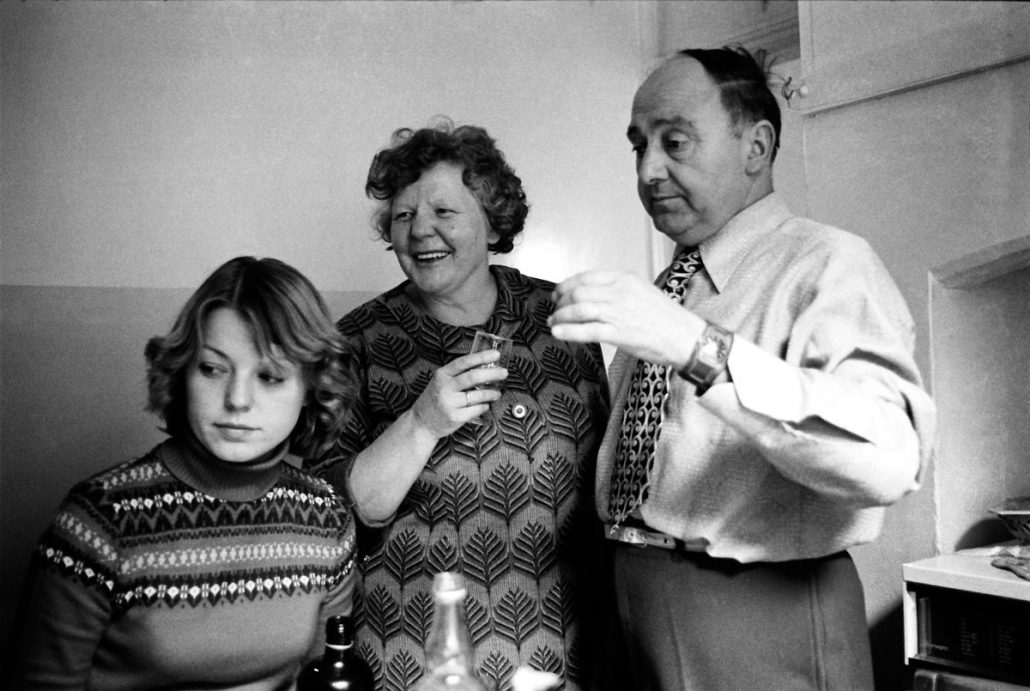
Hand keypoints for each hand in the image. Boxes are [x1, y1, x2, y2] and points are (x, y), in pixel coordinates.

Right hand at [409, 349, 505, 437]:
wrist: (421, 422)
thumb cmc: (435, 399)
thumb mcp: (441, 381)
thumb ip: (458, 374)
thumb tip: (484, 366)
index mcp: (442, 374)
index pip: (464, 362)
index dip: (481, 357)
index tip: (495, 354)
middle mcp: (444, 388)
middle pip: (473, 377)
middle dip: (492, 374)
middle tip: (504, 372)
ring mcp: (449, 403)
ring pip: (477, 395)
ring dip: (491, 393)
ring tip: (497, 392)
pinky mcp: (455, 417)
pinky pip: (476, 409)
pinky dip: (484, 406)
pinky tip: (486, 404)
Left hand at [548, 270, 706, 367]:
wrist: (686, 337)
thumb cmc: (667, 318)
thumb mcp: (642, 291)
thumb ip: (619, 289)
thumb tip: (593, 295)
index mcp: (625, 279)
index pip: (587, 277)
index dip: (567, 285)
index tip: (558, 292)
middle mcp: (620, 292)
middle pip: (579, 292)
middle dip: (561, 301)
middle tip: (554, 308)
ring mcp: (619, 312)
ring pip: (579, 309)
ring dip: (561, 316)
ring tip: (554, 322)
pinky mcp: (619, 333)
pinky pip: (586, 330)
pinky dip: (568, 331)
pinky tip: (558, 332)